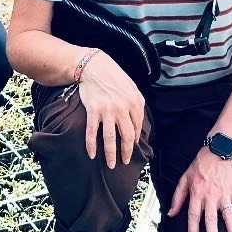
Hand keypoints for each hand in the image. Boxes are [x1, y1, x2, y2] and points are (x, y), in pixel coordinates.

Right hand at [76, 51, 146, 168]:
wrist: (94, 66)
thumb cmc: (113, 75)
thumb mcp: (132, 87)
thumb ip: (137, 103)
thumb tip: (139, 123)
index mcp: (134, 103)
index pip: (137, 128)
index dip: (134, 140)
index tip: (131, 148)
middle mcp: (122, 108)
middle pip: (126, 137)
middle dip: (126, 152)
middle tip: (124, 162)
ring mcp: (107, 110)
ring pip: (110, 138)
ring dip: (111, 154)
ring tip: (110, 165)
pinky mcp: (93, 111)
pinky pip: (92, 132)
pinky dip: (91, 145)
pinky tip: (92, 154)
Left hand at [168, 147, 231, 231]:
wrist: (217, 150)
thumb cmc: (199, 165)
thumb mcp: (184, 178)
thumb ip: (177, 197)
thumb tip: (170, 214)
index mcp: (196, 194)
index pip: (193, 217)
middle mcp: (210, 196)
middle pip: (210, 220)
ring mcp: (224, 194)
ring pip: (228, 216)